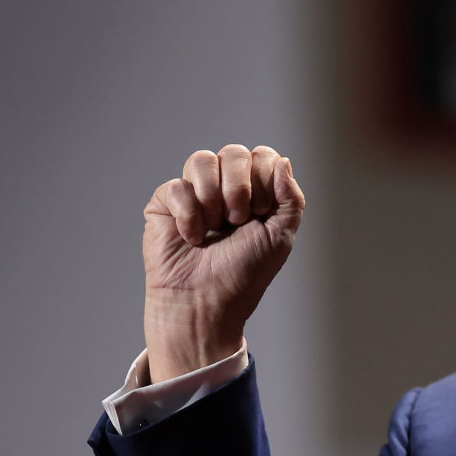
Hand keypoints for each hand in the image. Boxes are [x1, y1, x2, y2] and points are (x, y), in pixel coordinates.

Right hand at [141, 144, 304, 381]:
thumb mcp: (281, 237)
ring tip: (214, 229)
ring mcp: (193, 193)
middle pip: (233, 153)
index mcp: (255, 192)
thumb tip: (283, 160)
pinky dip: (188, 215)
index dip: (263, 179)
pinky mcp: (165, 203)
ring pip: (201, 160)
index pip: (262, 156)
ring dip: (213, 198)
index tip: (261, 213)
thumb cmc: (244, 274)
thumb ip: (290, 198)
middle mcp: (224, 188)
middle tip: (237, 222)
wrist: (207, 302)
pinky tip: (192, 238)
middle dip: (239, 188)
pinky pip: (176, 186)